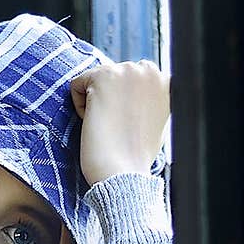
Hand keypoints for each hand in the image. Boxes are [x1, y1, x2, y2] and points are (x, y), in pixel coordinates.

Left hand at [70, 59, 170, 188]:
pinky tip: (94, 123)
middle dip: (111, 101)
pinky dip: (78, 105)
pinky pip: (77, 84)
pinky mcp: (103, 77)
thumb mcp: (156, 123)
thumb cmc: (136, 157)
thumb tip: (136, 95)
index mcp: (166, 81)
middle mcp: (149, 70)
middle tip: (117, 128)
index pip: (132, 80)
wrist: (124, 173)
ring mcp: (126, 71)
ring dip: (96, 103)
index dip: (124, 105)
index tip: (126, 126)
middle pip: (113, 77)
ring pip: (95, 80)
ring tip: (108, 126)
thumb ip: (150, 101)